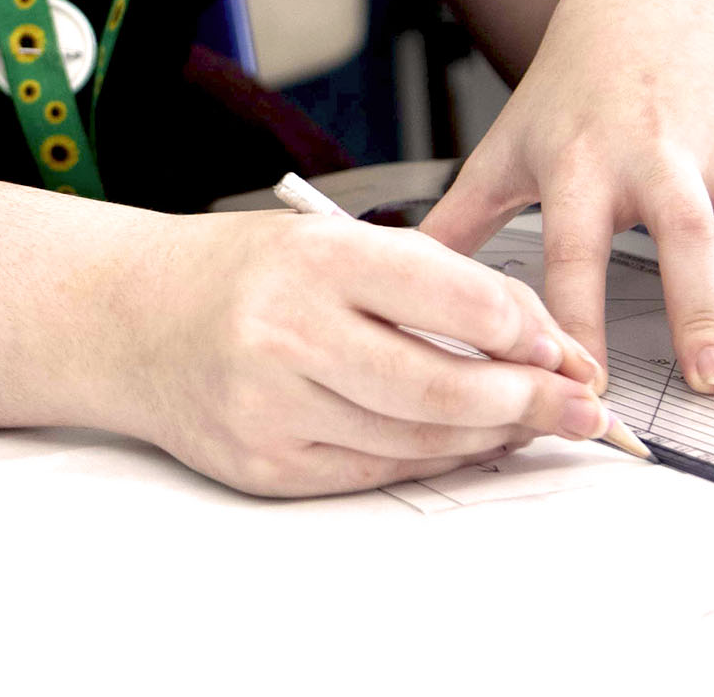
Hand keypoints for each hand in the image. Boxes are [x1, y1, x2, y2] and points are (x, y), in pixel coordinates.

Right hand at [108, 206, 605, 497]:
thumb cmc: (247, 271)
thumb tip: (539, 341)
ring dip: (489, 438)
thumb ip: (432, 280)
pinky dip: (431, 460)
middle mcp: (290, 330)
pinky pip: (374, 473)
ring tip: (528, 424)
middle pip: (443, 385)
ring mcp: (273, 404)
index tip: (565, 349)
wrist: (134, 316)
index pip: (455, 297)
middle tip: (579, 409)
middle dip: (529, 403)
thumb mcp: (333, 241)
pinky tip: (461, 443)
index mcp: (318, 257)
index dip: (527, 331)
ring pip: (416, 439)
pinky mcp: (265, 464)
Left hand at [422, 0, 713, 393]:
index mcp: (582, 161)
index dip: (574, 320)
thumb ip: (463, 216)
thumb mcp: (511, 138)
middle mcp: (656, 155)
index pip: (571, 250)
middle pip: (680, 236)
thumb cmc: (575, 81)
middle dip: (697, 309)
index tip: (581, 385)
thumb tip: (396, 274)